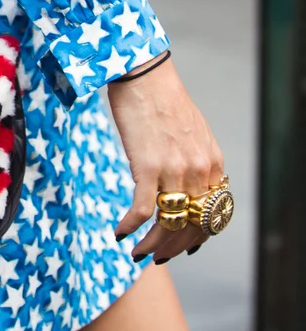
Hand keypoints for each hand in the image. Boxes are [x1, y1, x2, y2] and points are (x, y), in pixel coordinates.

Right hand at [110, 55, 223, 262]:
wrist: (143, 73)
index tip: (182, 248)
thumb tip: (184, 183)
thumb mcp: (192, 131)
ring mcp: (174, 169)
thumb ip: (194, 159)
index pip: (211, 215)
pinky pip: (142, 210)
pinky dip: (130, 227)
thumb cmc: (161, 98)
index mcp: (211, 162)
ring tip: (137, 252)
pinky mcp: (148, 165)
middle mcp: (198, 169)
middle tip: (156, 257)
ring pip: (167, 224)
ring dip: (151, 245)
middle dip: (173, 248)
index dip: (197, 237)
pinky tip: (119, 232)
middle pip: (191, 226)